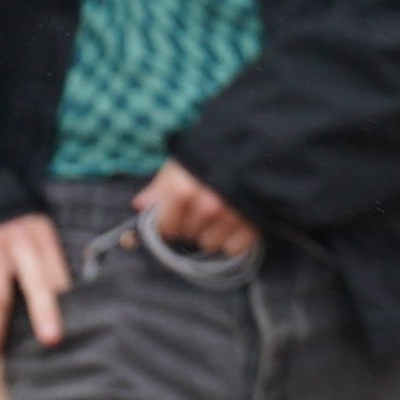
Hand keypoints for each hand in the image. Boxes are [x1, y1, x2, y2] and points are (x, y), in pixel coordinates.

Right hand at [0, 212, 71, 365]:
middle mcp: (18, 243)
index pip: (57, 274)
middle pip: (33, 284)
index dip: (65, 301)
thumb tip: (67, 302)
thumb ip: (51, 262)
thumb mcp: (39, 233)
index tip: (70, 327)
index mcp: (42, 238)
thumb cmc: (16, 227)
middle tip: (50, 341)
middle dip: (43, 312)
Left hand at [140, 161, 259, 256]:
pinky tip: (235, 224)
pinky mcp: (253, 226)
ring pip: (210, 244)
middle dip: (190, 227)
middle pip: (188, 236)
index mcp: (185, 190)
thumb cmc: (213, 157)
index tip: (172, 217)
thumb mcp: (182, 163)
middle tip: (201, 211)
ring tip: (219, 216)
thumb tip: (140, 205)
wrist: (259, 150)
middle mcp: (208, 206)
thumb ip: (160, 185)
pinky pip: (233, 248)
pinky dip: (233, 241)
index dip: (167, 223)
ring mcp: (232, 217)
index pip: (166, 227)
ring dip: (212, 234)